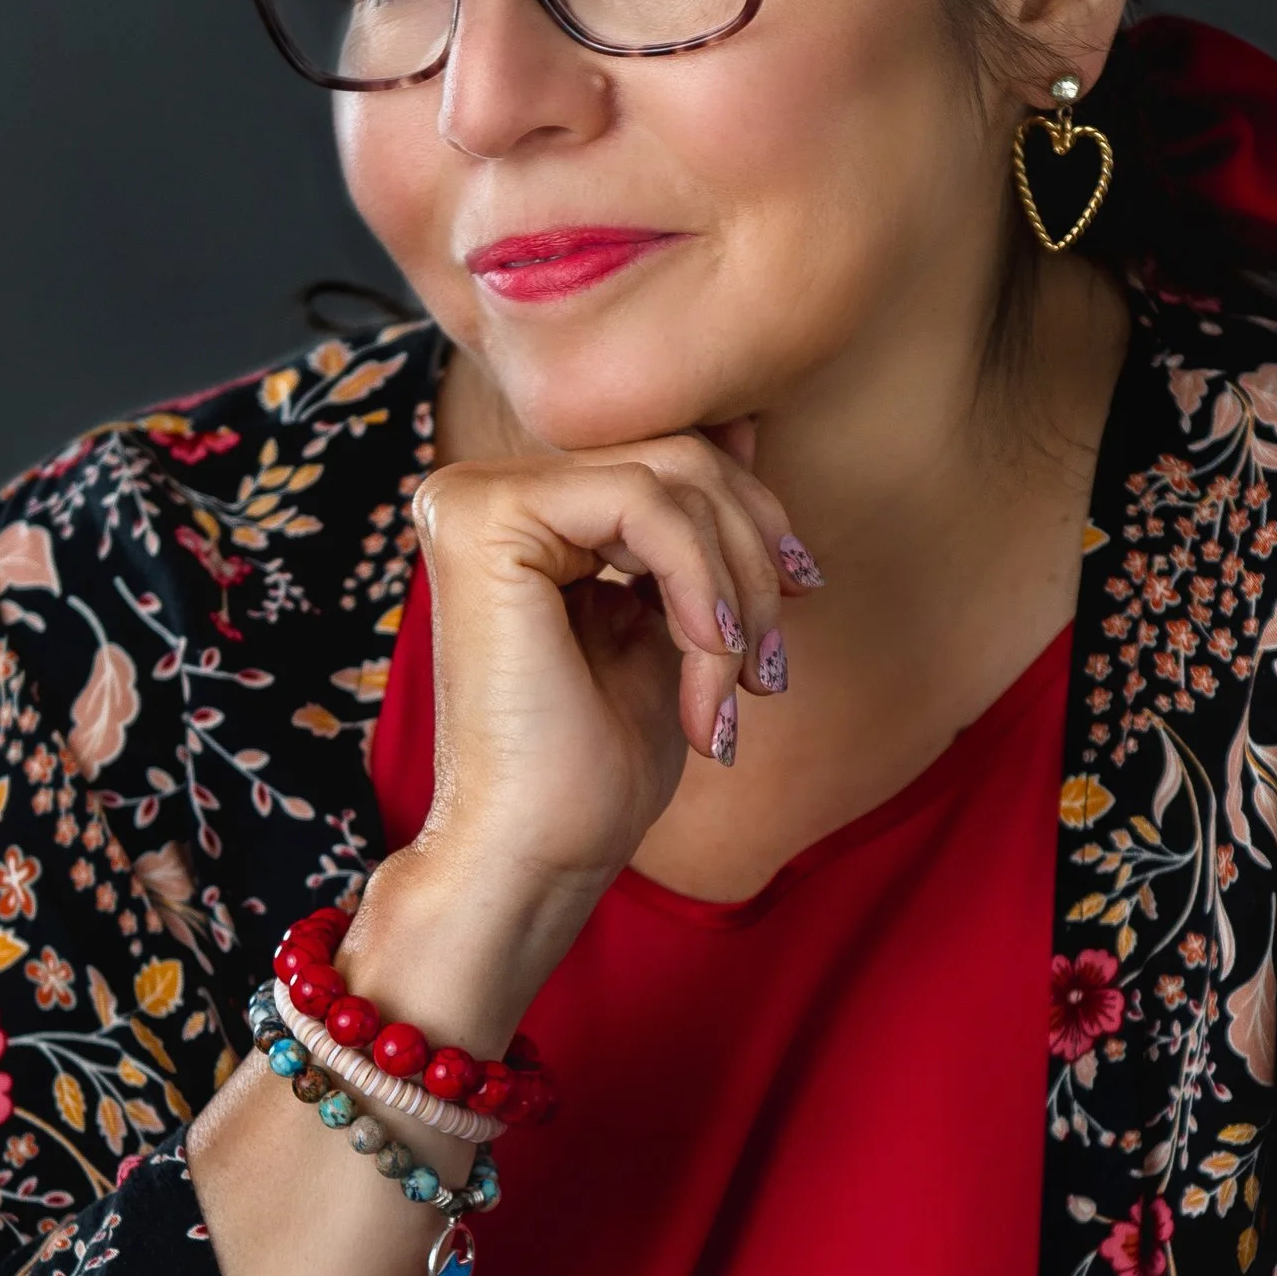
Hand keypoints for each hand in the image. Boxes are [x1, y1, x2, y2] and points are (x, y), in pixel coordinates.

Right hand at [365, 426, 814, 959]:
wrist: (537, 855)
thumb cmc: (597, 764)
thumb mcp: (674, 619)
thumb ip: (693, 523)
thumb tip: (744, 420)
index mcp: (519, 509)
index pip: (669, 457)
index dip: (753, 517)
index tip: (803, 593)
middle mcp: (481, 488)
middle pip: (678, 456)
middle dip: (754, 559)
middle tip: (771, 664)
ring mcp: (473, 495)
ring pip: (673, 477)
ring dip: (736, 590)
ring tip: (735, 686)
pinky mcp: (484, 516)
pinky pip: (645, 505)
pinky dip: (702, 588)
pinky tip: (708, 663)